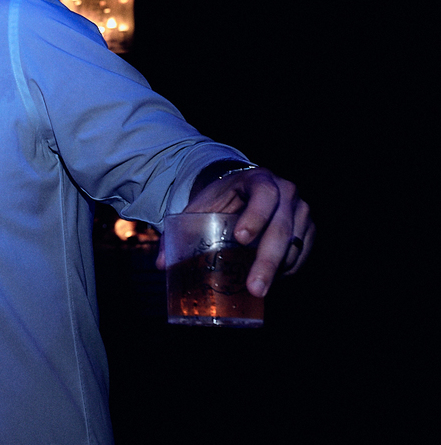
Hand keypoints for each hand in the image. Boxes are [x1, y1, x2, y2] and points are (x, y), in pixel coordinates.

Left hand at [158, 167, 313, 297]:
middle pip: (281, 228)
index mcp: (258, 179)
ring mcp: (300, 210)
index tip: (240, 239)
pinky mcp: (307, 228)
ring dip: (277, 270)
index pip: (263, 194)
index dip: (255, 216)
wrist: (244, 188)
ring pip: (293, 244)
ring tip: (256, 289)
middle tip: (254, 288)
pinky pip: (302, 253)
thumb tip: (161, 264)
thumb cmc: (221, 198)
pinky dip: (288, 269)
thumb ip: (181, 230)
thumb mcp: (201, 205)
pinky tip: (272, 279)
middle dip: (267, 261)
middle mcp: (286, 192)